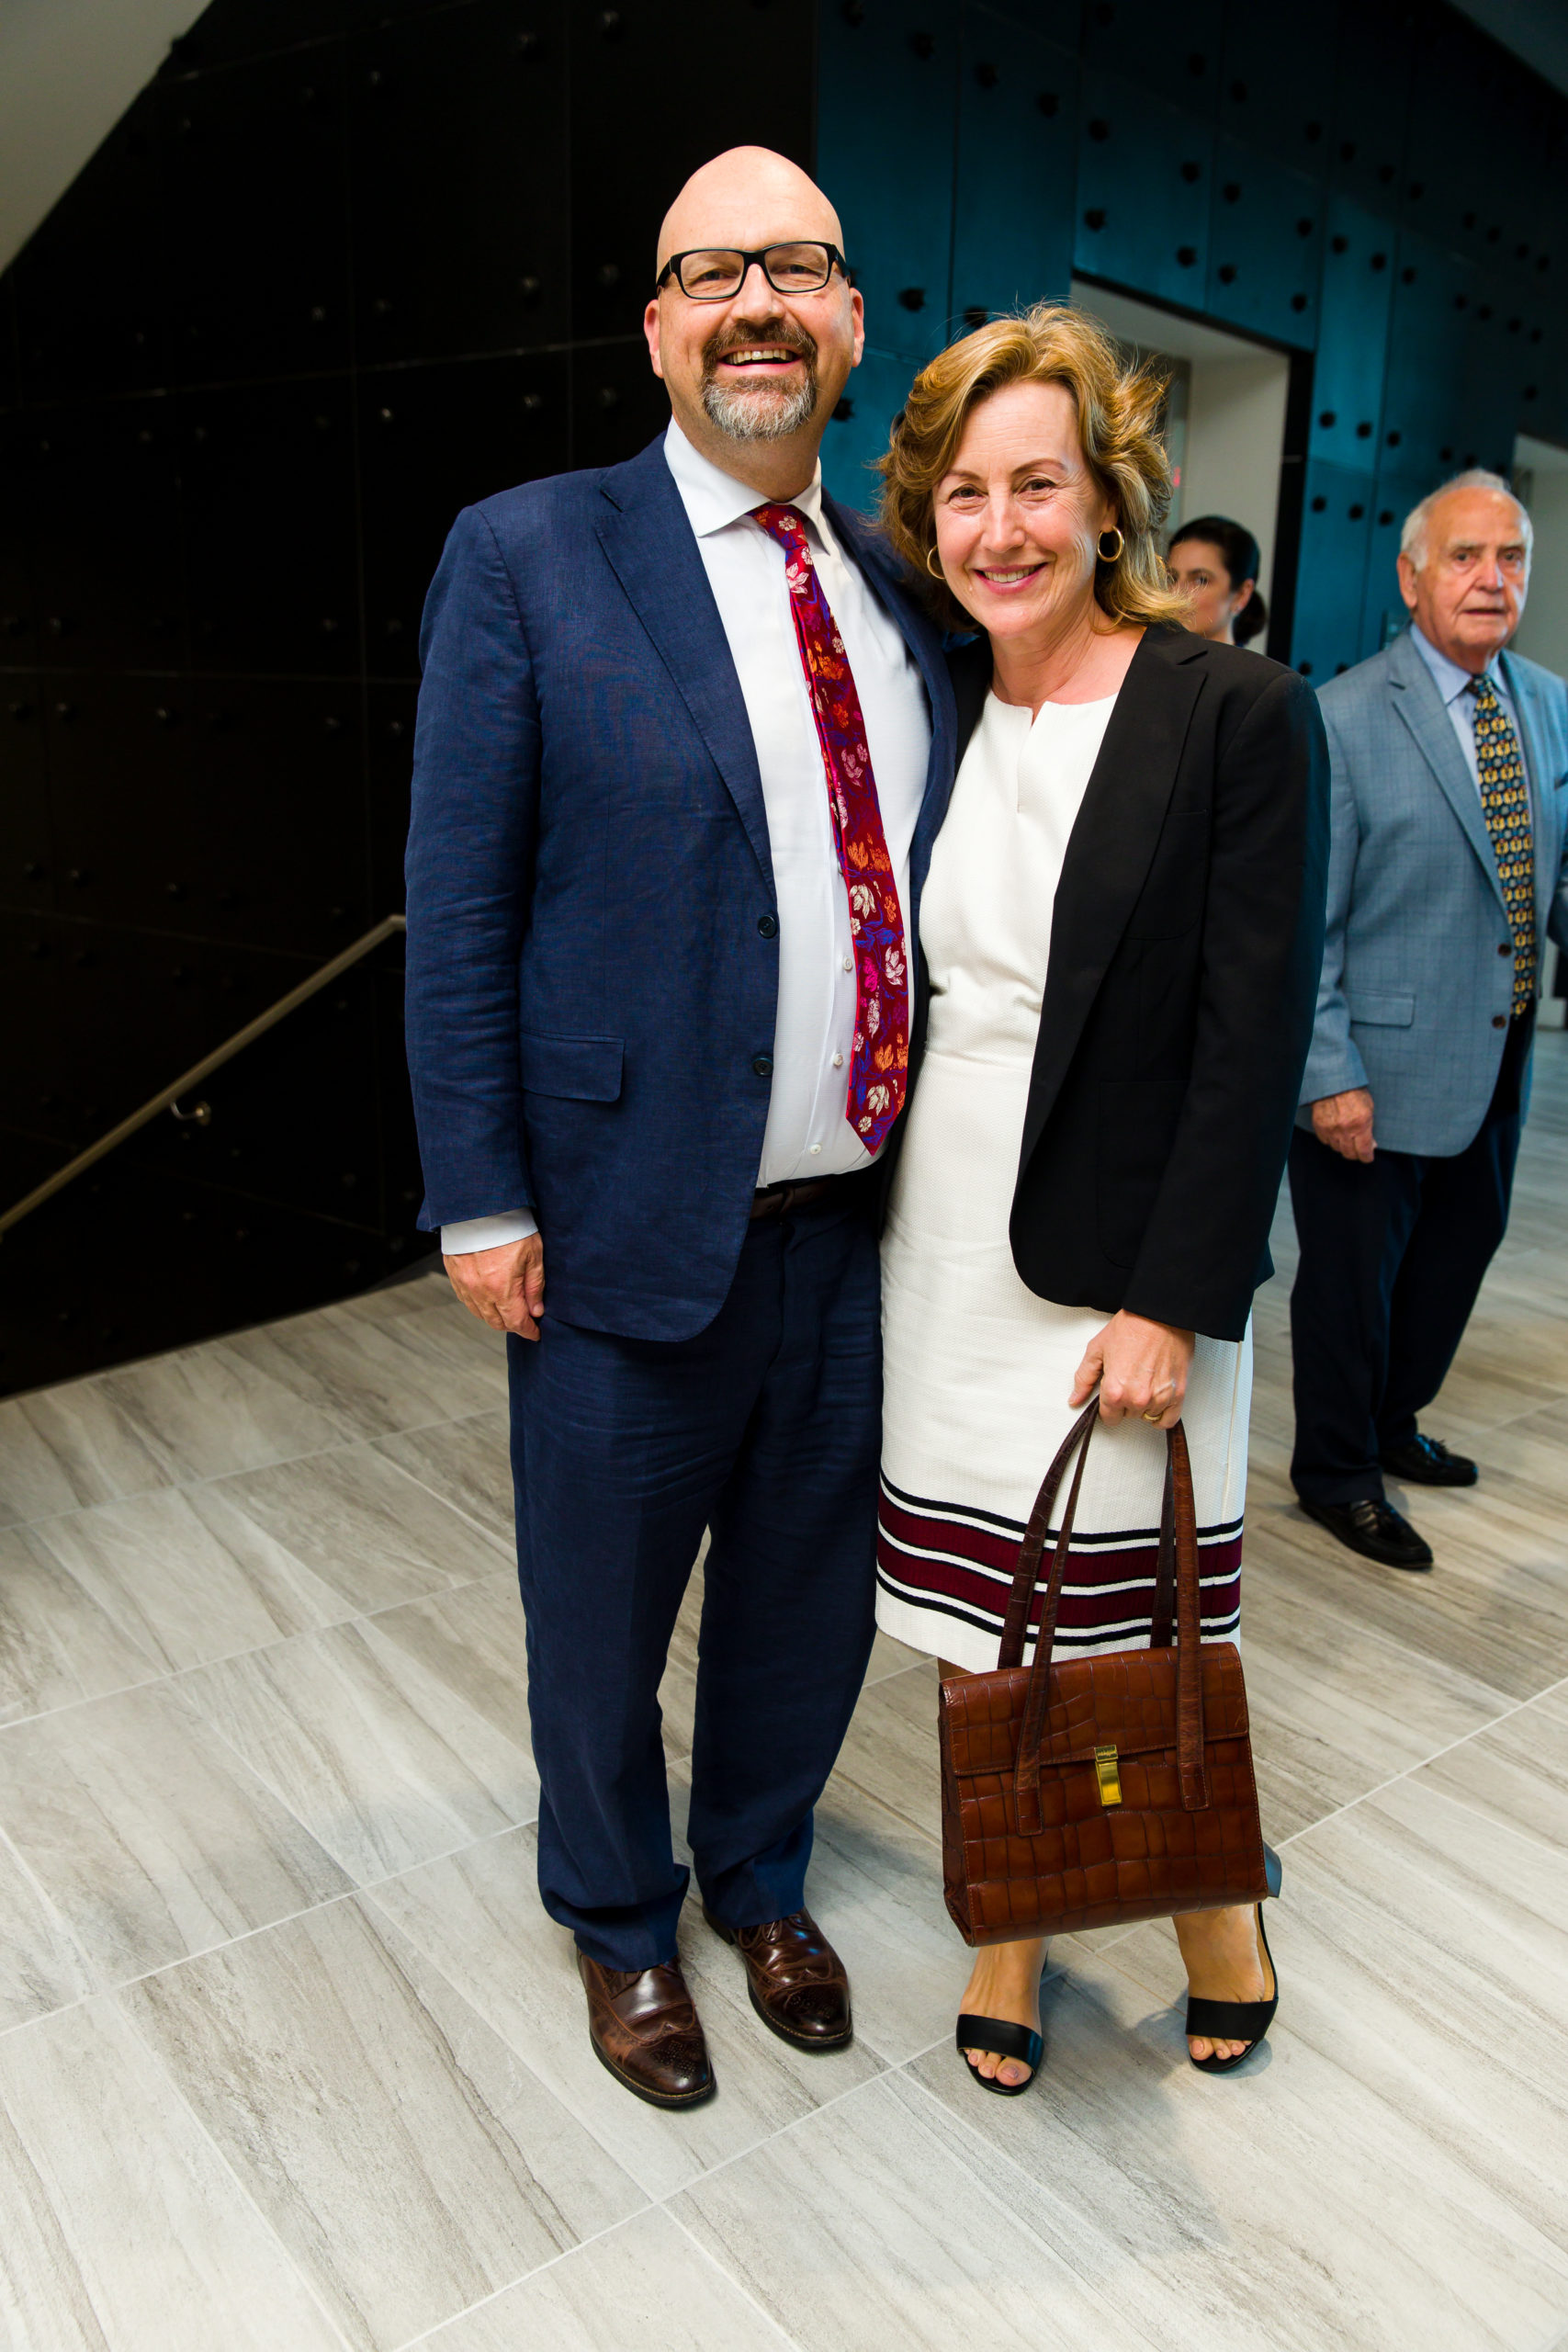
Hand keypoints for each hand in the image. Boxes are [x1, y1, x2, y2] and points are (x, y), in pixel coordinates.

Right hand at [443, 1234, 544, 1339]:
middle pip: (496, 1322)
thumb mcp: (533, 1255)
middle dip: (512, 1325)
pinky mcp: (454, 1275)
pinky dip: (478, 1305)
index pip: (516, 1322)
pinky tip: (488, 1298)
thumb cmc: (509, 1228)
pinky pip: (466, 1300)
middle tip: (524, 1321)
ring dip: (494, 1317)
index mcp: (502, 1289)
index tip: (535, 1333)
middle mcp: (480, 1291)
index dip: (528, 1331)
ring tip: (507, 1310)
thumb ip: (534, 1286)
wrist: (479, 1207)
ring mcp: (464, 1284)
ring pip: (479, 1313)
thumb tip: (536, 1311)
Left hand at [1069, 1311, 1194, 1428]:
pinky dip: (1162, 1415)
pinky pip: (1169, 1420)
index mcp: (1115, 1390)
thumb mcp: (1097, 1349)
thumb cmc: (1132, 1326)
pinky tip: (1157, 1402)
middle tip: (1129, 1380)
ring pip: (1147, 1416)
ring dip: (1145, 1405)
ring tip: (1144, 1381)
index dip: (1108, 1407)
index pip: (1109, 1418)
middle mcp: (1137, 1398)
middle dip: (1126, 1402)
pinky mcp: (1178, 1394)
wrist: (1161, 1314)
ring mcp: (1159, 1398)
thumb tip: (1076, 1398)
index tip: (1112, 1396)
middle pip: (1128, 1415)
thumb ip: (1084, 1379)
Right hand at [1310, 1087, 1374, 1161]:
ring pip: (1337, 1148)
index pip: (1364, 1151)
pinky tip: (1335, 1133)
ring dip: (1342, 1146)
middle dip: (1355, 1154)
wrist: (1333, 1082)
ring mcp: (1331, 1129)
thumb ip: (1369, 1128)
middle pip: (1349, 1153)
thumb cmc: (1354, 1092)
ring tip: (1346, 1138)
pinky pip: (1326, 1141)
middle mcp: (1345, 1129)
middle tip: (1358, 1150)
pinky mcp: (1319, 1127)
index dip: (1367, 1157)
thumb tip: (1371, 1144)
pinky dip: (1331, 1140)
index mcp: (1360, 1124)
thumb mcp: (1369, 1108)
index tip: (1367, 1157)